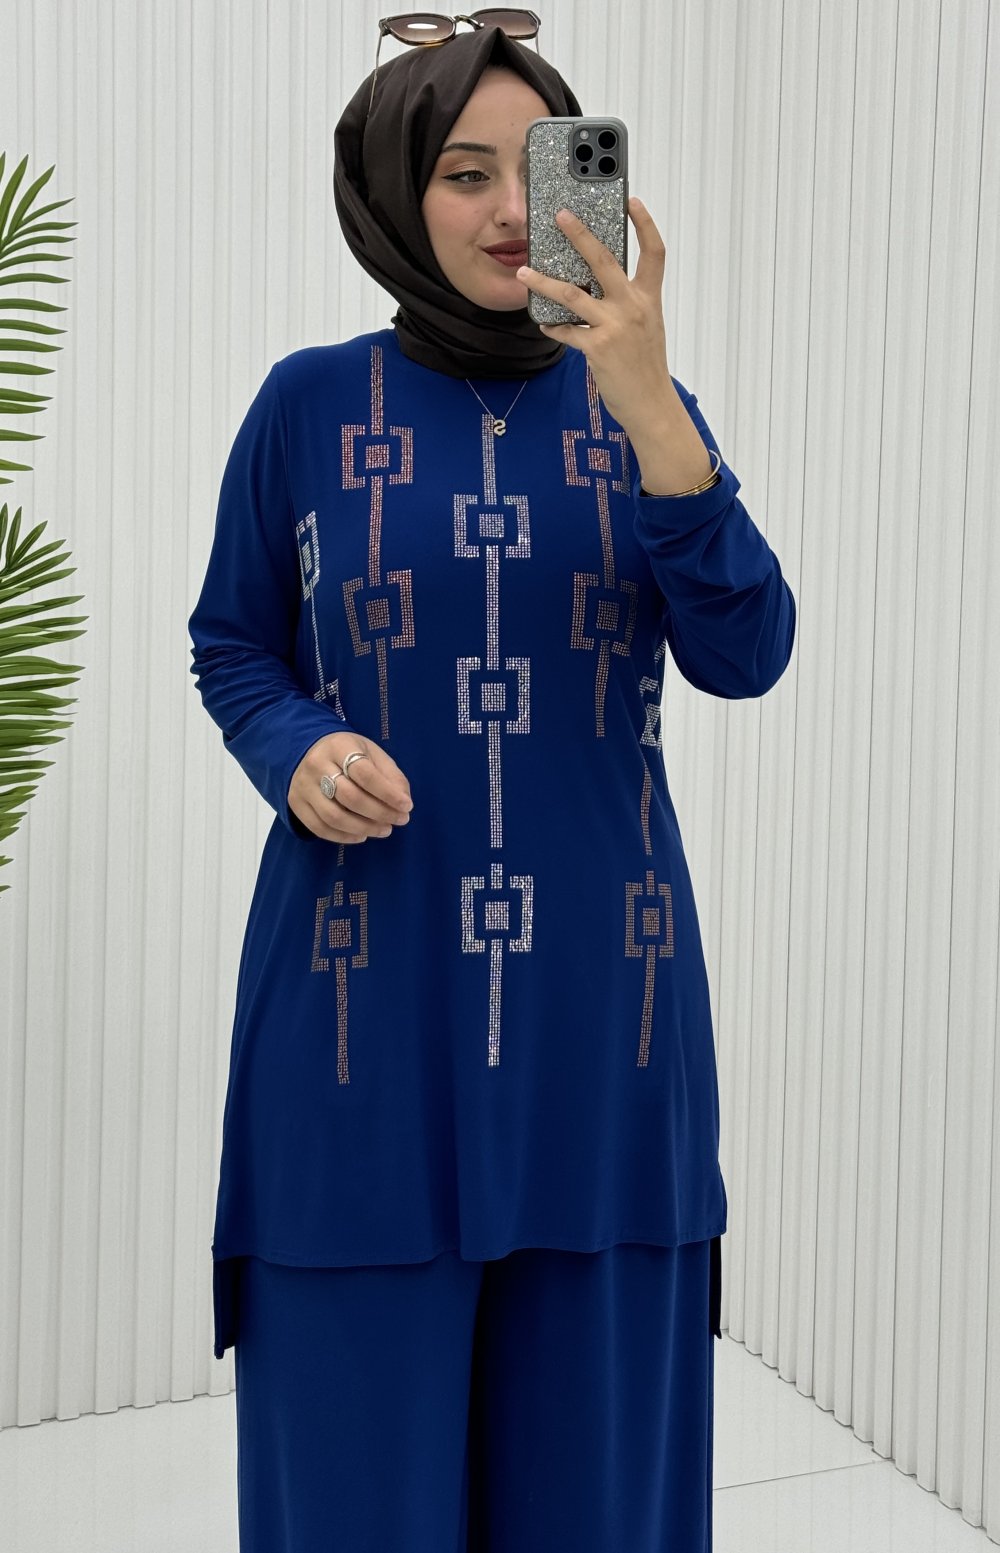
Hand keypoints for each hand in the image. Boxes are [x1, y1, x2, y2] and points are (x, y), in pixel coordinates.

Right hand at [288, 730, 412, 843]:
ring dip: (364, 828)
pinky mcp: (296, 804)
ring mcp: (303, 786)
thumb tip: (404, 802)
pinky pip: (320, 828)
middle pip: (350, 797)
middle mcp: (317, 765)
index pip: (364, 773)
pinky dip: (344, 837)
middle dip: (379, 813)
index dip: (387, 793)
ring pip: (334, 816)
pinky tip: (362, 835)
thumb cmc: (347, 754)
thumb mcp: (372, 753)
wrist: (307, 751)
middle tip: (399, 820)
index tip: (406, 806)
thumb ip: (391, 775)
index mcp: (339, 746)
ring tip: (384, 830)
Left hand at [516, 197, 672, 433]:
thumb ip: (627, 303)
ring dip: (543, 281)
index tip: (632, 201)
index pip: (654, 253)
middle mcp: (633, 307)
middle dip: (580, 233)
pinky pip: (567, 331)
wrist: (651, 404)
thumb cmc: (646, 367)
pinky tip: (544, 324)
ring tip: (524, 272)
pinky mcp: (598, 348)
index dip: (645, 224)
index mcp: (648, 299)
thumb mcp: (646, 327)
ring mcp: (615, 327)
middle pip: (603, 259)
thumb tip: (596, 286)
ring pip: (572, 294)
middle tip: (561, 215)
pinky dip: (553, 327)